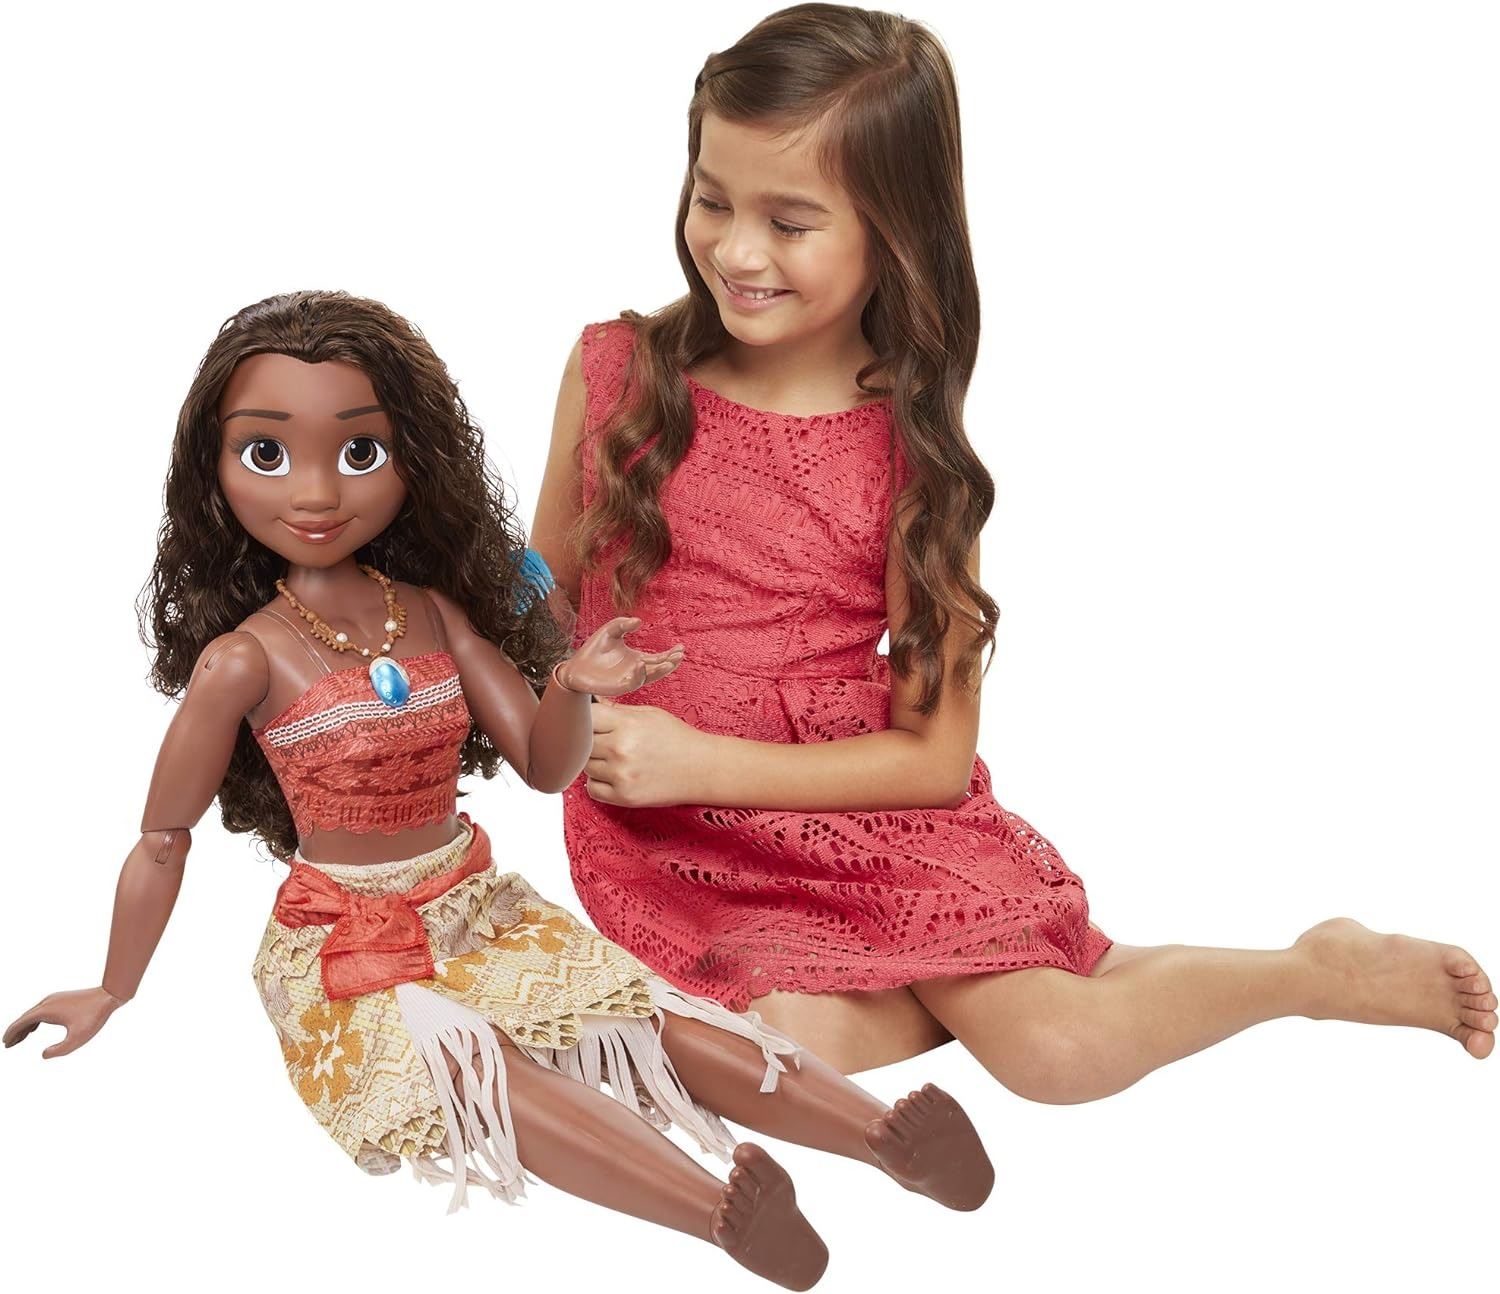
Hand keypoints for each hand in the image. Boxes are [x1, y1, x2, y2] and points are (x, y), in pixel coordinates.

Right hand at [4, 987, 124, 1057]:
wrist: (109, 995)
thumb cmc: (94, 1017)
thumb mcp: (78, 1038)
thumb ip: (59, 1050)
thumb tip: (43, 1055)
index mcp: (45, 1010)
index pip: (21, 1023)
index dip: (11, 1034)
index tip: (5, 1044)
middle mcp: (46, 1002)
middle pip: (24, 1018)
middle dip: (15, 1032)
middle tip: (8, 1045)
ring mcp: (54, 999)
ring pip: (32, 1014)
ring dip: (23, 1027)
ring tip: (18, 1040)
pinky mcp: (61, 998)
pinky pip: (41, 1010)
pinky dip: (33, 1020)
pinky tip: (34, 1028)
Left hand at [560, 616, 683, 696]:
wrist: (575, 667)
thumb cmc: (594, 650)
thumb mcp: (610, 631)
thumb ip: (623, 624)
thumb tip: (639, 621)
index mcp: (637, 659)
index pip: (658, 658)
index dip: (670, 654)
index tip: (681, 647)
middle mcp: (636, 671)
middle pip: (658, 669)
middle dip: (670, 663)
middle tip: (679, 655)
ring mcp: (629, 680)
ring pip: (649, 677)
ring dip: (660, 671)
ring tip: (668, 662)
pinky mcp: (619, 687)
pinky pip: (632, 683)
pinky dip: (638, 675)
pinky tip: (641, 665)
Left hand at [586, 698, 708, 807]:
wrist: (702, 768)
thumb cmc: (678, 738)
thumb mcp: (649, 714)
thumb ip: (617, 710)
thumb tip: (589, 703)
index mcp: (626, 724)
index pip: (585, 717)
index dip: (584, 717)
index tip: (589, 719)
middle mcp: (620, 750)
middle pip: (581, 743)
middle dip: (588, 739)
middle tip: (602, 739)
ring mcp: (621, 775)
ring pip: (584, 766)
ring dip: (593, 761)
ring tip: (614, 757)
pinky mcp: (623, 797)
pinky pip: (592, 789)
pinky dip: (598, 782)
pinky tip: (614, 775)